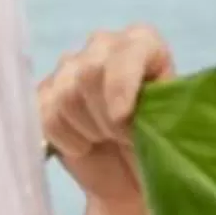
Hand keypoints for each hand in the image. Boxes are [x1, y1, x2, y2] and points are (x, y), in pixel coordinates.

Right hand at [37, 25, 172, 209]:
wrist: (132, 171)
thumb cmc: (159, 144)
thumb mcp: (171, 126)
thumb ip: (160, 111)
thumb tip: (136, 115)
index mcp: (142, 43)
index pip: (128, 51)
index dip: (121, 84)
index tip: (122, 118)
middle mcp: (103, 45)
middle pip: (89, 74)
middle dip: (107, 118)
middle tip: (124, 140)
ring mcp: (69, 67)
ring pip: (66, 97)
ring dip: (88, 130)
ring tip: (106, 139)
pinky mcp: (44, 93)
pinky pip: (45, 116)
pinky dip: (66, 139)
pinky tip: (84, 145)